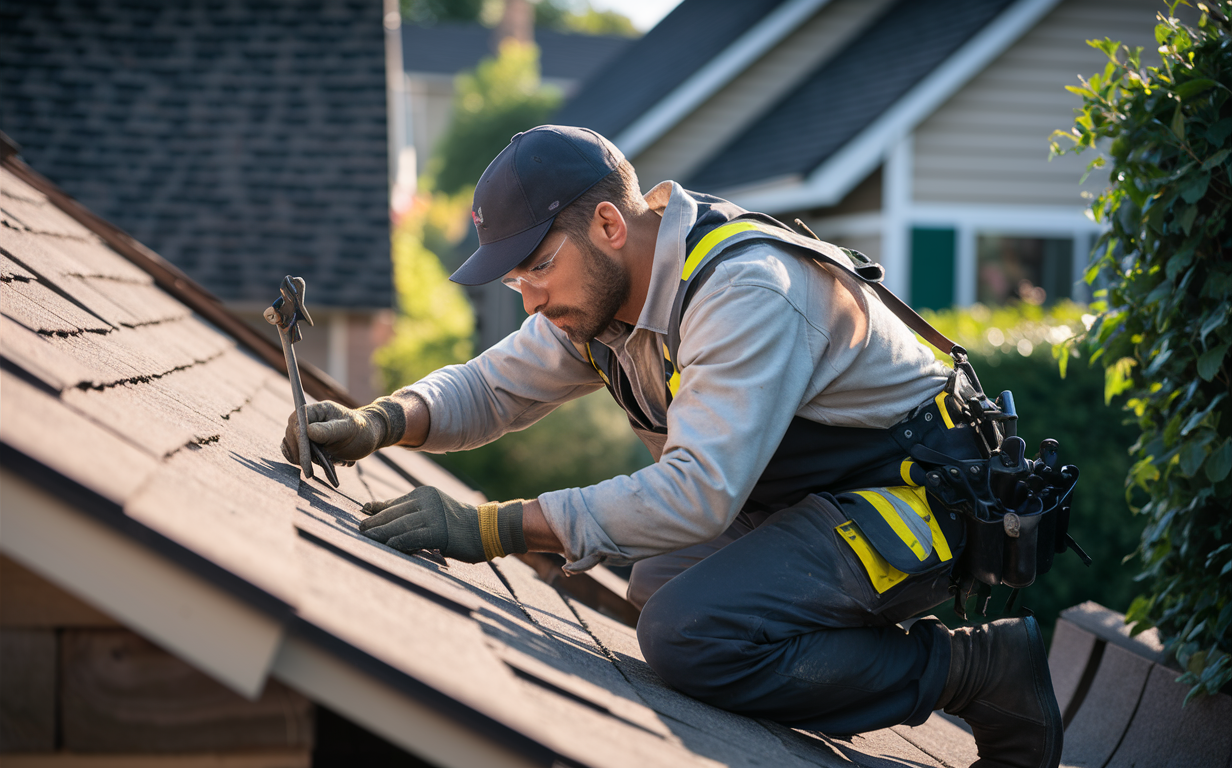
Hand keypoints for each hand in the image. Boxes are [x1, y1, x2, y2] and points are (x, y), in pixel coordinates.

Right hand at [281, 398, 405, 465]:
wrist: (368, 437)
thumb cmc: (361, 430)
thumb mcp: (349, 430)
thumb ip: (329, 430)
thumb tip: (307, 431)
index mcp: (318, 410)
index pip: (297, 419)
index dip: (297, 437)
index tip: (304, 454)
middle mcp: (309, 419)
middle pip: (291, 434)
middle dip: (298, 451)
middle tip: (308, 467)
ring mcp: (307, 432)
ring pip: (293, 445)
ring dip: (300, 457)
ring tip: (315, 467)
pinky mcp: (308, 444)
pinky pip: (298, 453)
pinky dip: (303, 461)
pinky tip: (314, 468)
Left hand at [358, 486, 526, 562]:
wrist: (487, 528)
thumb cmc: (457, 524)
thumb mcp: (432, 510)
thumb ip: (407, 510)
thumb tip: (375, 509)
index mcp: (423, 493)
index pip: (394, 503)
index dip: (376, 510)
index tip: (362, 514)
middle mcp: (426, 500)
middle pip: (393, 513)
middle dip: (375, 522)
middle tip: (359, 530)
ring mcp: (433, 515)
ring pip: (400, 525)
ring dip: (381, 533)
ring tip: (366, 538)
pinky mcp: (439, 531)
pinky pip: (413, 537)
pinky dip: (399, 542)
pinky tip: (388, 547)